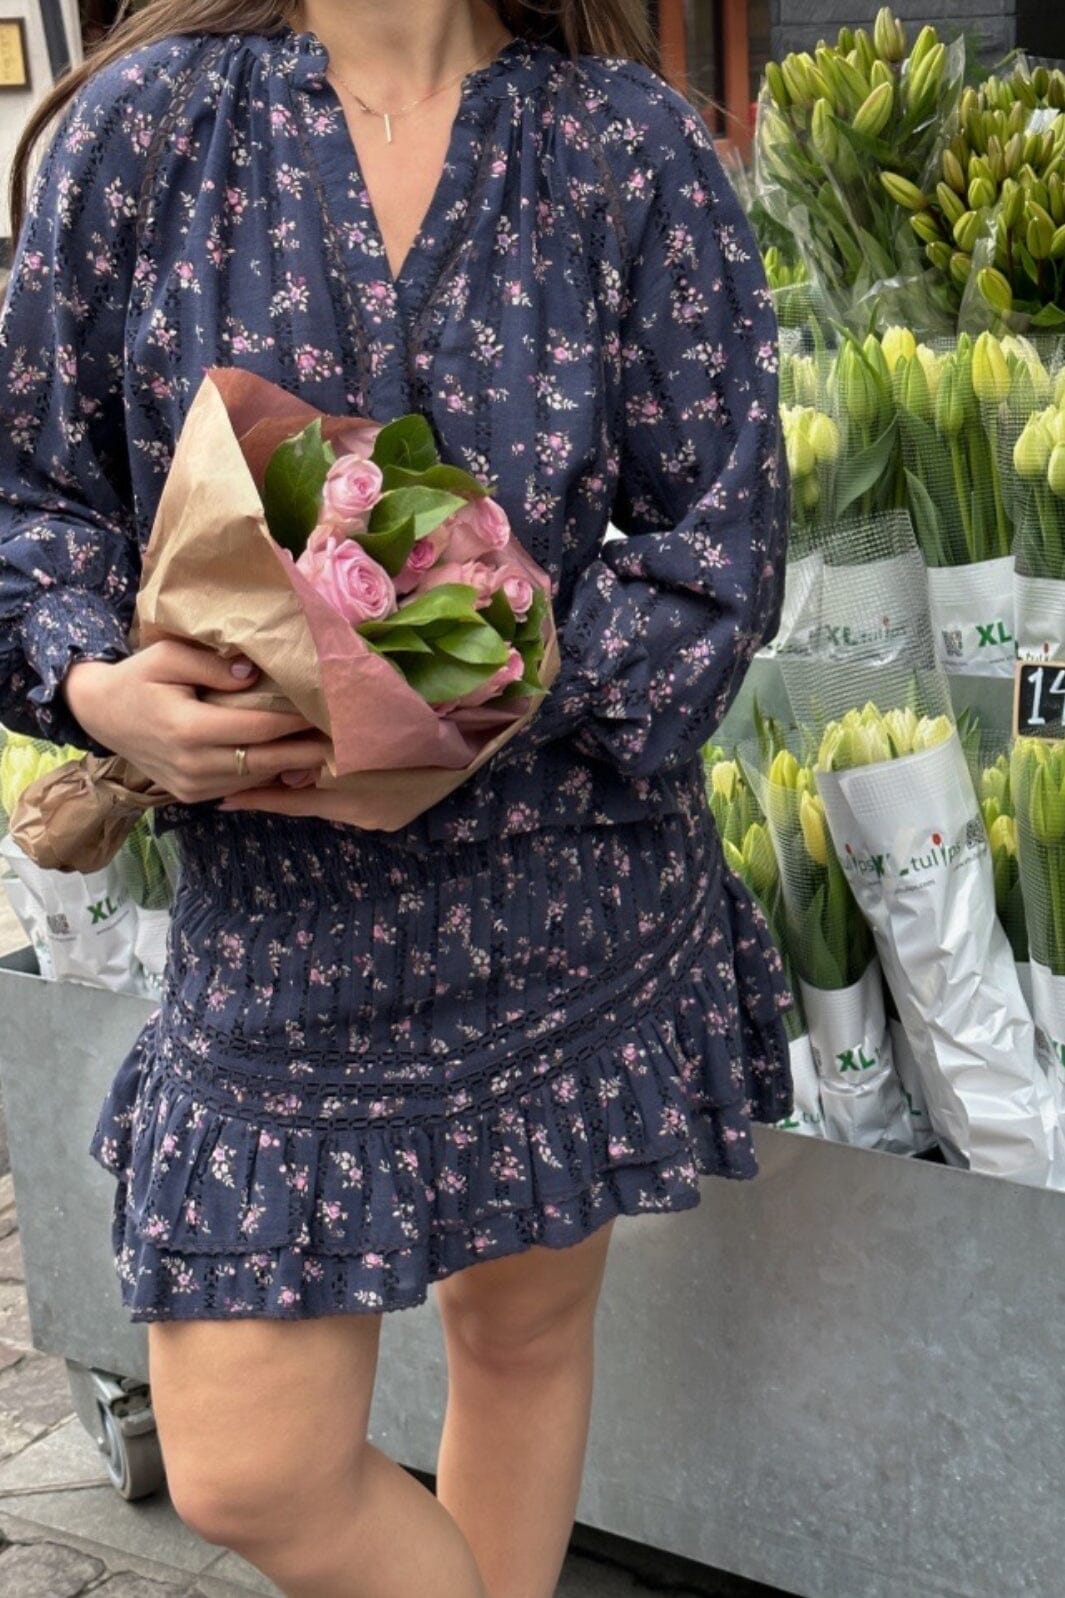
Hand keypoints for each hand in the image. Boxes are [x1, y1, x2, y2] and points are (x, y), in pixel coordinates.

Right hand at [62, 642, 332, 802]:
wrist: (101, 714)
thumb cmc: (139, 677)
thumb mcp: (168, 657)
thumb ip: (211, 665)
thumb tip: (253, 674)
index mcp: (188, 729)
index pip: (258, 728)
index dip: (295, 721)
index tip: (329, 710)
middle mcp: (193, 765)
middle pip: (265, 761)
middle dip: (307, 751)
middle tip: (346, 741)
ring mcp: (192, 786)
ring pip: (256, 779)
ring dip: (293, 767)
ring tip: (330, 751)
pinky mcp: (193, 797)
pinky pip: (240, 787)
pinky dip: (268, 777)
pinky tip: (297, 765)